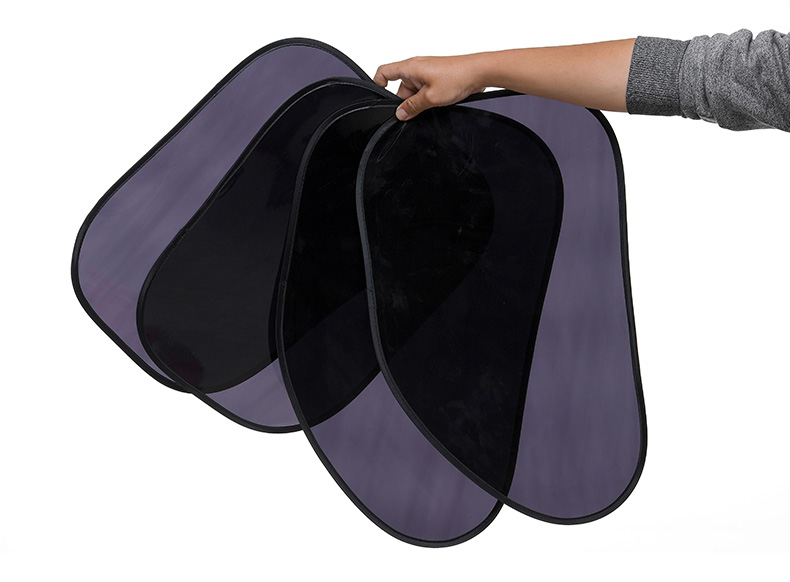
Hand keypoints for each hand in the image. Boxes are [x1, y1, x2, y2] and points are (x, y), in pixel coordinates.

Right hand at [373, 55, 487, 120]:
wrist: (480, 72)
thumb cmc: (458, 77)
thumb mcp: (431, 98)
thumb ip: (413, 107)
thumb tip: (400, 114)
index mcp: (410, 67)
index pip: (384, 72)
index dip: (379, 84)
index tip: (382, 99)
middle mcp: (416, 68)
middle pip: (400, 87)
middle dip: (406, 102)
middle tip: (417, 109)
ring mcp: (426, 72)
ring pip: (413, 91)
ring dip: (420, 101)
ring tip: (433, 103)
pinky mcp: (435, 77)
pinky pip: (424, 90)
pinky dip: (427, 98)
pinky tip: (437, 103)